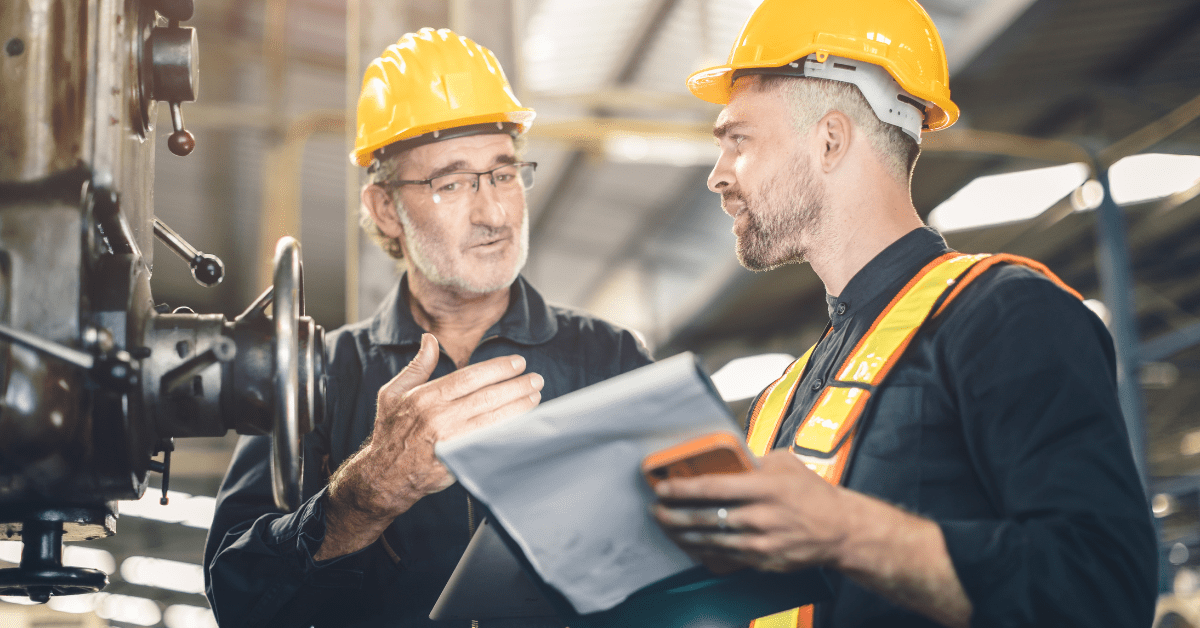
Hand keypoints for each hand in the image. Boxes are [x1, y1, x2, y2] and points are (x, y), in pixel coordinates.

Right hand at [317, 334, 541, 558]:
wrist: (384, 476)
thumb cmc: (391, 431)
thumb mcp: (393, 393)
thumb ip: (417, 366)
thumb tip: (430, 339)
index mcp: (425, 397)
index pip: (469, 377)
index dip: (497, 369)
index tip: (518, 363)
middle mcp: (438, 418)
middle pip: (486, 397)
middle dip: (516, 386)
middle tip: (536, 379)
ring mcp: (450, 442)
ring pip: (492, 420)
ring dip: (518, 408)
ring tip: (535, 396)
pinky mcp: (458, 462)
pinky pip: (489, 443)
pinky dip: (509, 432)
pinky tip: (524, 424)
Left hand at [651, 450, 847, 572]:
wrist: (840, 530)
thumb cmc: (812, 494)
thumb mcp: (784, 464)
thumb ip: (751, 461)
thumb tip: (720, 457)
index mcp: (765, 488)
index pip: (714, 487)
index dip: (683, 489)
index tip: (663, 487)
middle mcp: (760, 517)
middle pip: (705, 517)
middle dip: (674, 514)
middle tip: (657, 508)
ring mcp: (760, 543)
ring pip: (709, 540)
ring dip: (681, 533)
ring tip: (666, 524)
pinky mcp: (760, 561)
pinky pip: (722, 556)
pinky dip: (701, 550)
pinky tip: (688, 543)